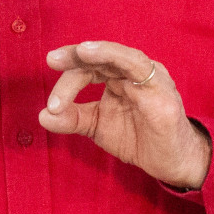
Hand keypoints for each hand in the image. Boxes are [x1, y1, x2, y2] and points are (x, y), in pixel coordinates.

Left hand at [40, 42, 210, 189]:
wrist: (170, 162)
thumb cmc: (138, 137)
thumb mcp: (97, 127)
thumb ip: (73, 118)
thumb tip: (43, 116)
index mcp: (119, 76)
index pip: (90, 65)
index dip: (68, 71)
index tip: (51, 87)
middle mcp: (135, 72)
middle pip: (102, 57)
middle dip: (76, 57)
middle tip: (52, 60)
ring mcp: (151, 80)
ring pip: (123, 57)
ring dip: (100, 53)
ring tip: (80, 51)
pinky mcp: (163, 94)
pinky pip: (144, 71)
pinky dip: (123, 61)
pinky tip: (107, 63)